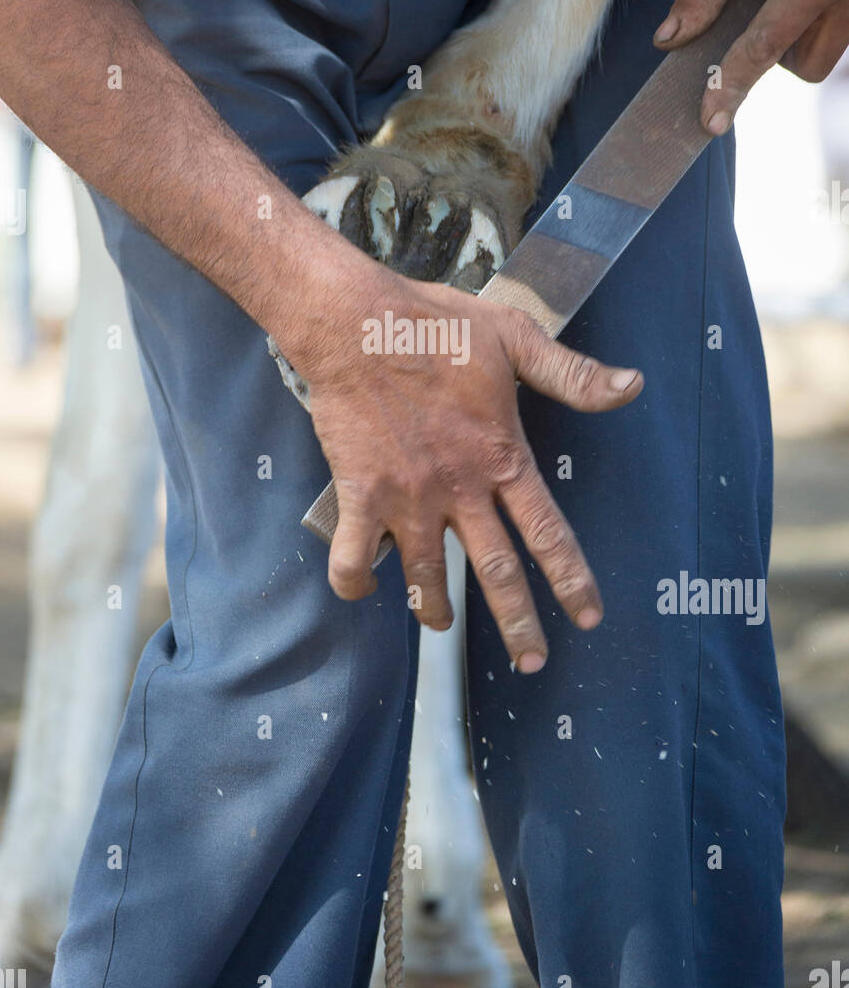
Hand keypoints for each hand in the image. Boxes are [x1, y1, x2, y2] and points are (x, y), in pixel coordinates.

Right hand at [302, 260, 642, 671]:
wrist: (356, 324)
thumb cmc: (437, 326)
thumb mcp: (516, 339)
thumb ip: (572, 375)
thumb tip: (633, 386)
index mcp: (503, 458)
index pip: (548, 533)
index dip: (572, 580)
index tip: (588, 618)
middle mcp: (459, 490)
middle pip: (496, 573)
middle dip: (518, 625)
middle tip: (534, 663)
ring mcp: (407, 499)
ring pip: (423, 578)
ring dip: (434, 611)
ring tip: (440, 627)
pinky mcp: (359, 495)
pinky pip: (353, 557)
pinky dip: (355, 580)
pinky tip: (362, 587)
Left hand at [654, 0, 848, 132]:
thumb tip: (671, 39)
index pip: (764, 48)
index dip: (731, 85)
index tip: (710, 122)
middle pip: (802, 66)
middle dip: (772, 53)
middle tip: (756, 6)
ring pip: (820, 55)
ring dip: (791, 38)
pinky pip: (833, 35)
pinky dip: (808, 22)